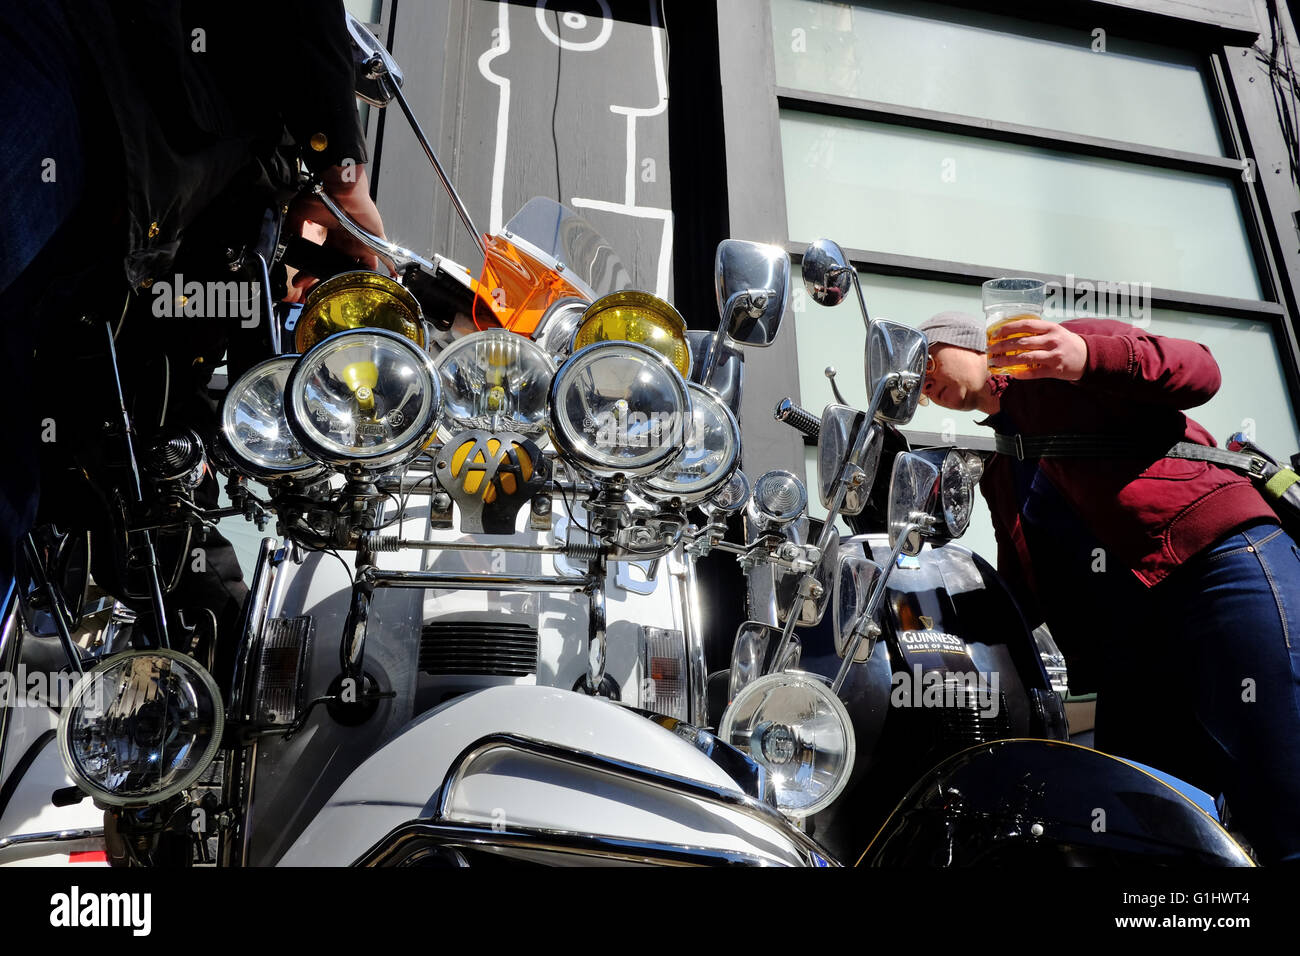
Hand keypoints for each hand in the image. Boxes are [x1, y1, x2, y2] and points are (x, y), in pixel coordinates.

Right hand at [283, 164, 396, 300]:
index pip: (324, 260)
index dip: (313, 272)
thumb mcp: (301, 212)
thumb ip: (296, 227)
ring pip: (360, 267)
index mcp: (334, 237)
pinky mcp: (374, 241)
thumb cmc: (323, 195)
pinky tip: (388, 282)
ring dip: (354, 279)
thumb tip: (291, 239)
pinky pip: (384, 257)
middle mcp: (348, 242)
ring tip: (345, 294)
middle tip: (319, 292)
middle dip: (330, 281)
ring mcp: (362, 242)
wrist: (340, 188)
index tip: (302, 283)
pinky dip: (389, 268)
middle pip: (342, 267)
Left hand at [987, 318, 1087, 380]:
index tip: (995, 333)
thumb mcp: (1054, 331)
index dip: (1008, 328)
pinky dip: (1022, 374)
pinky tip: (1012, 374)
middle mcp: (1052, 340)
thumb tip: (1011, 333)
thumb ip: (1037, 331)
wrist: (1088, 356)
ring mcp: (1054, 355)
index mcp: (1050, 328)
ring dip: (1007, 361)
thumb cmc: (1066, 342)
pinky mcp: (1055, 370)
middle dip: (1002, 346)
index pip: (1025, 325)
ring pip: (1025, 357)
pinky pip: (1035, 372)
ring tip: (995, 363)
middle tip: (990, 349)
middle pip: (1022, 342)